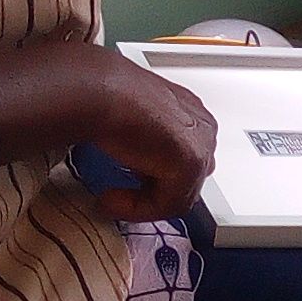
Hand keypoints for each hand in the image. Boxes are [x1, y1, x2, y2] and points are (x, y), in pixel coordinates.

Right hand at [83, 57, 216, 222]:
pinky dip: (137, 209)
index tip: (125, 178)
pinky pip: (168, 204)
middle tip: (117, 191)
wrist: (98, 91)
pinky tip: (110, 197)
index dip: (152, 175)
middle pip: (183, 178)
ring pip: (177, 195)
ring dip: (141, 203)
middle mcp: (202, 127)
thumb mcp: (130, 118)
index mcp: (192, 112)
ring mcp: (201, 147)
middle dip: (150, 188)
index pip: (182, 157)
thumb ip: (142, 140)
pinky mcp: (190, 166)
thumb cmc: (104, 97)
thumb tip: (130, 158)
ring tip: (110, 196)